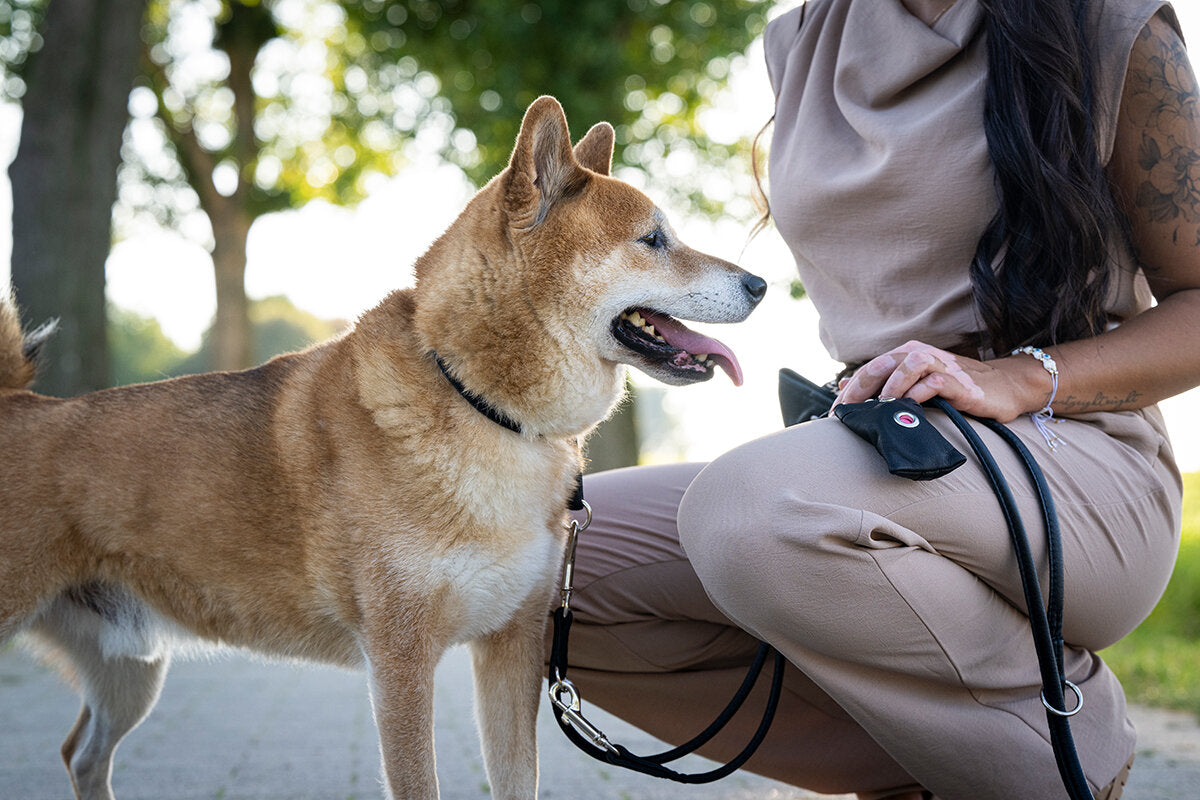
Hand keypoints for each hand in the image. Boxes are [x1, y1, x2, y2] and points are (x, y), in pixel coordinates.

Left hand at [832, 340, 1045, 422]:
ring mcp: (942, 366)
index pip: (869, 370)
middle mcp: (920, 355)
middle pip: (881, 365)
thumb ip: (883, 381)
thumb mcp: (916, 383)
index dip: (849, 392)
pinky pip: (934, 381)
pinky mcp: (960, 382)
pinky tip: (909, 408)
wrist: (1004, 386)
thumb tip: (846, 383)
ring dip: (890, 387)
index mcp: (906, 355)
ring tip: (880, 409)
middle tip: (848, 415)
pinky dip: (918, 393)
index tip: (835, 415)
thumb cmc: (956, 387)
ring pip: (907, 365)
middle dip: (860, 392)